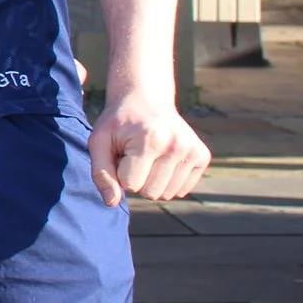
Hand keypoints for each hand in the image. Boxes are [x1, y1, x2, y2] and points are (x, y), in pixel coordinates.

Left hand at [89, 87, 210, 204]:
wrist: (145, 98)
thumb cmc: (118, 123)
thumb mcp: (99, 141)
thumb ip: (101, 173)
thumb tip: (111, 203)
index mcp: (149, 140)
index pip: (131, 184)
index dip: (120, 173)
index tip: (121, 153)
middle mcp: (176, 146)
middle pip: (151, 193)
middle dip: (136, 180)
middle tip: (134, 155)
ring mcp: (192, 150)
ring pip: (167, 195)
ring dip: (152, 182)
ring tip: (148, 157)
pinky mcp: (203, 156)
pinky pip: (182, 191)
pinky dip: (168, 182)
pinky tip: (162, 160)